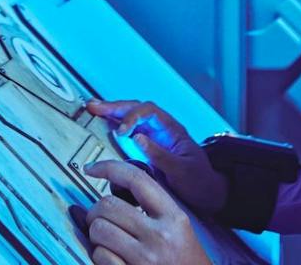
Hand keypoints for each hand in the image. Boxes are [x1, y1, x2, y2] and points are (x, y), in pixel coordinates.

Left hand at [79, 159, 213, 264]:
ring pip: (98, 229)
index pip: (137, 179)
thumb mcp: (176, 227)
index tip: (91, 169)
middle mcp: (160, 236)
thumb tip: (106, 185)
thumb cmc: (182, 260)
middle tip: (100, 219)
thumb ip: (149, 206)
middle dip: (96, 210)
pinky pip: (99, 256)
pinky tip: (112, 258)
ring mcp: (145, 258)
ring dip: (95, 234)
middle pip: (108, 204)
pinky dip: (99, 255)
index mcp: (173, 216)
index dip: (109, 168)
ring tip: (108, 240)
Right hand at [84, 99, 227, 214]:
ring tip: (93, 108)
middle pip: (136, 109)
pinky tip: (103, 125)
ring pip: (130, 118)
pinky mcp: (146, 150)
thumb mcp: (183, 170)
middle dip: (114, 107)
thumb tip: (137, 138)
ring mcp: (152, 138)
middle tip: (93, 106)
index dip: (132, 117)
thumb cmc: (199, 181)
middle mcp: (160, 130)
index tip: (121, 131)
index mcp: (171, 129)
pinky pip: (128, 134)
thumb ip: (160, 154)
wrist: (207, 194)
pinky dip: (114, 127)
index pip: (149, 111)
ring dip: (112, 113)